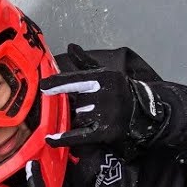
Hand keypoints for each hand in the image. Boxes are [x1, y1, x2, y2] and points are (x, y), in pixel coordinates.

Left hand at [39, 43, 162, 148]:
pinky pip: (80, 135)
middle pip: (75, 102)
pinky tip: (50, 139)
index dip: (58, 83)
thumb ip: (85, 62)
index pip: (76, 80)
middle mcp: (107, 94)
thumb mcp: (105, 73)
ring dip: (77, 119)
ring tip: (88, 118)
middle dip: (73, 106)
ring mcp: (108, 114)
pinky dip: (64, 138)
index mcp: (106, 78)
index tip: (42, 86)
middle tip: (79, 107)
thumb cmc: (120, 92)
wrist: (144, 114)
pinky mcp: (107, 132)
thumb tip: (71, 47)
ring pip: (77, 117)